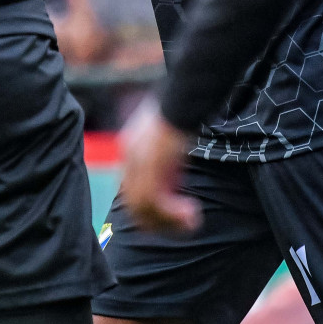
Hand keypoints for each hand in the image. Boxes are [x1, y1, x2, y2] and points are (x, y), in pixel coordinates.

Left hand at [118, 98, 199, 233]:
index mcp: (130, 148)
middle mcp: (130, 158)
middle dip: (160, 221)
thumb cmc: (181, 110)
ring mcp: (139, 163)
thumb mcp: (167, 134)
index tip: (174, 216)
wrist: (183, 97)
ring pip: (145, 208)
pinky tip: (193, 213)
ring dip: (170, 221)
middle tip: (185, 226)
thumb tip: (171, 180)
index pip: (132, 190)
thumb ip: (164, 157)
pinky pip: (156, 202)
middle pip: (135, 204)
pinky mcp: (151, 166)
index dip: (152, 209)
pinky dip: (174, 214)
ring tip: (192, 222)